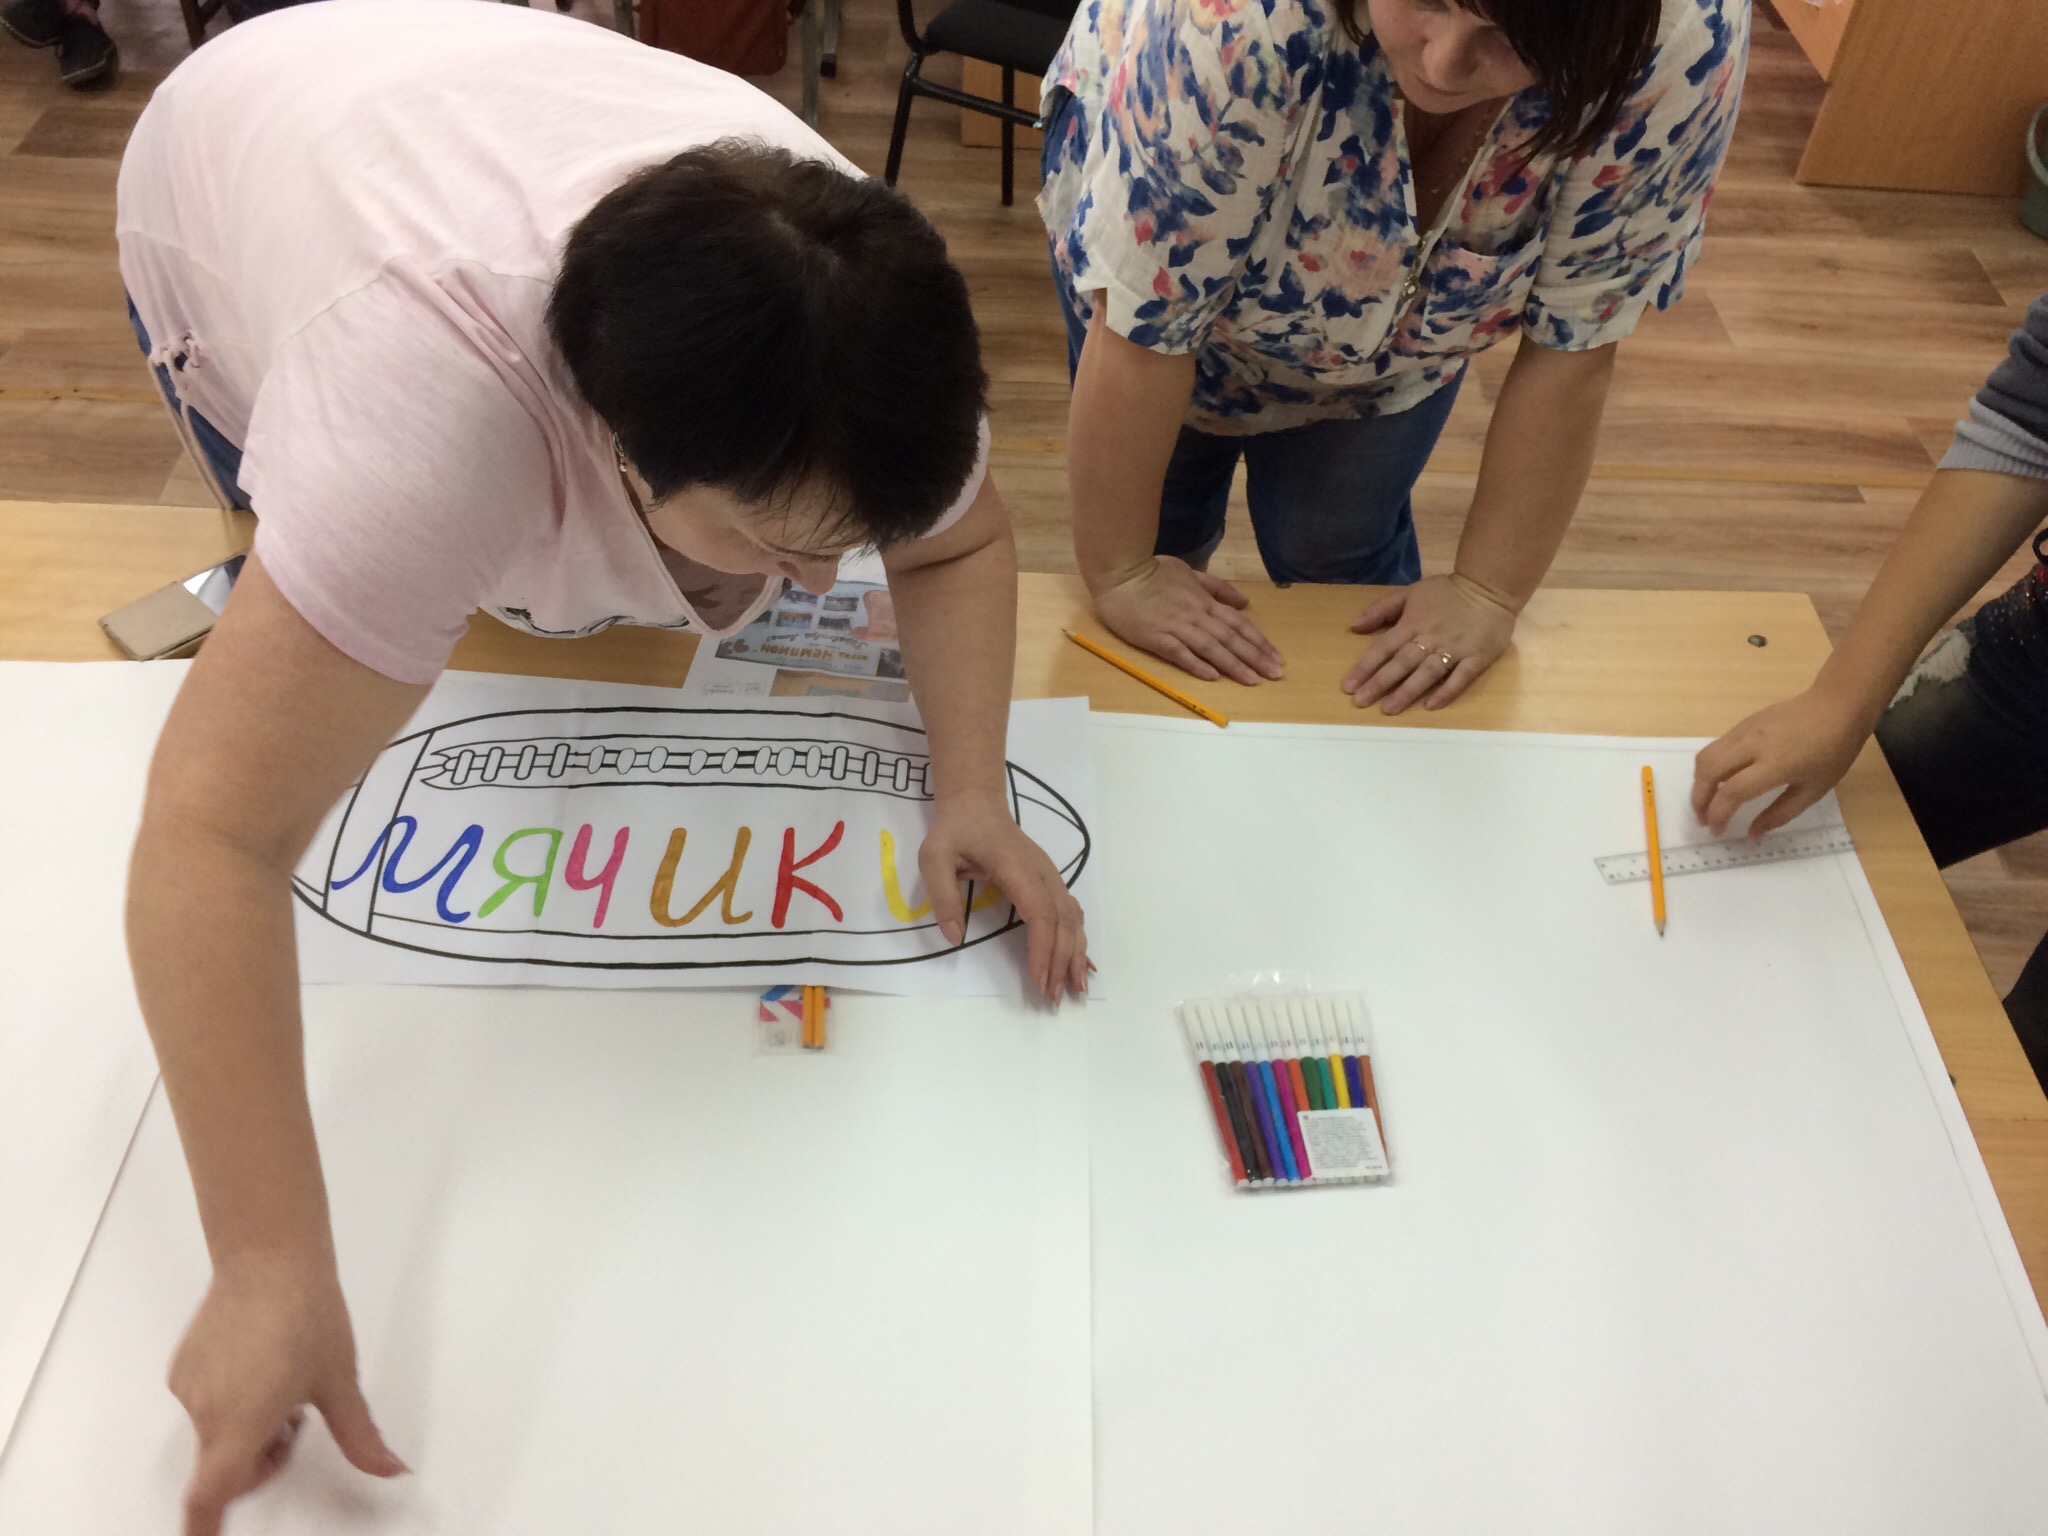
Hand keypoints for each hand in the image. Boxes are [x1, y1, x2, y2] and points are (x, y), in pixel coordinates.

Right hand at [171, 1252, 405, 1535]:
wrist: (270, 1255)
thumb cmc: (306, 1312)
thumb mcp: (340, 1382)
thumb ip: (359, 1437)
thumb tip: (391, 1469)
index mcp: (243, 1423)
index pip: (209, 1495)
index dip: (204, 1529)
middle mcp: (207, 1411)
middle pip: (223, 1467)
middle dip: (259, 1462)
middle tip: (296, 1424)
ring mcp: (189, 1388)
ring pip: (216, 1433)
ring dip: (248, 1427)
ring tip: (282, 1379)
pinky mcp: (182, 1366)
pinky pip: (205, 1402)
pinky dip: (231, 1402)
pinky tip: (259, 1363)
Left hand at [920, 792, 1089, 1001]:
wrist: (976, 804)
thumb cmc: (955, 831)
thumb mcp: (934, 858)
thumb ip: (943, 896)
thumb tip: (954, 937)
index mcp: (1017, 868)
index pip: (1040, 913)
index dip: (1043, 948)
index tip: (1039, 980)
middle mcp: (1042, 873)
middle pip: (1063, 921)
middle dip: (1062, 960)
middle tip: (1055, 996)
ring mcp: (1050, 876)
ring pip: (1073, 917)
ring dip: (1076, 952)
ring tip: (1076, 987)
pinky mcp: (1049, 881)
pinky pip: (1071, 911)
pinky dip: (1078, 938)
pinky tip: (1081, 961)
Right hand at [1092, 556, 1285, 685]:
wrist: (1120, 572)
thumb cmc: (1152, 571)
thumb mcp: (1189, 572)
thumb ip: (1216, 587)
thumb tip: (1243, 602)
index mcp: (1204, 601)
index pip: (1238, 623)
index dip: (1258, 641)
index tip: (1276, 658)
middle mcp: (1196, 615)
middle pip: (1230, 638)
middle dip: (1255, 657)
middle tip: (1275, 674)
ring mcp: (1175, 626)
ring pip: (1211, 647)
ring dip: (1233, 664)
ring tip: (1253, 680)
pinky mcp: (1155, 637)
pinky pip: (1179, 652)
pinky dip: (1196, 664)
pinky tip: (1212, 676)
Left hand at [1342, 573, 1515, 712]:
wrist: (1489, 587)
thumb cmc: (1447, 592)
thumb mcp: (1410, 592)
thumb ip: (1382, 609)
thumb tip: (1355, 627)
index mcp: (1412, 622)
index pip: (1383, 647)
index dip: (1365, 667)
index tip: (1349, 687)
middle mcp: (1430, 637)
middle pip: (1402, 662)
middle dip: (1380, 683)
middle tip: (1361, 702)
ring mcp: (1454, 648)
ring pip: (1428, 672)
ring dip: (1408, 691)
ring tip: (1389, 709)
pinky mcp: (1477, 657)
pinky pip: (1460, 677)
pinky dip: (1447, 691)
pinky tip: (1431, 705)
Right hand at [1691, 686, 1870, 837]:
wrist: (1837, 706)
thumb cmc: (1833, 751)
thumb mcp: (1814, 790)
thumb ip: (1780, 814)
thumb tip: (1752, 834)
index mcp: (1776, 764)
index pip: (1732, 792)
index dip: (1718, 815)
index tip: (1717, 831)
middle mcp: (1753, 745)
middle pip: (1708, 772)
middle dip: (1698, 800)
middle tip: (1703, 819)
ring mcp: (1744, 730)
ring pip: (1705, 756)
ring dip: (1699, 782)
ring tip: (1707, 801)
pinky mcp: (1742, 723)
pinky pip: (1716, 747)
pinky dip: (1709, 767)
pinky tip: (1720, 780)